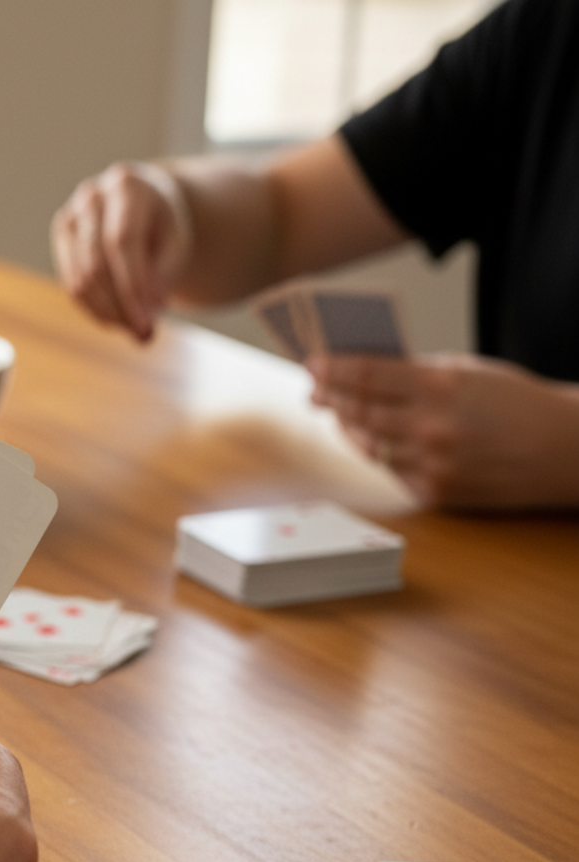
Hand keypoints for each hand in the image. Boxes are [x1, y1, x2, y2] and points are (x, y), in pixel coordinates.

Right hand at [52, 162, 192, 341]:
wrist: (142, 206)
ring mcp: (69, 217)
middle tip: (144, 335)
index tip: (147, 322)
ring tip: (134, 330)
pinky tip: (116, 319)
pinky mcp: (60, 241)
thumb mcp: (176, 245)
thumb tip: (145, 314)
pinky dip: (94, 309)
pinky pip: (71, 285)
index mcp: (126, 186)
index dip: (132, 285)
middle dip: (120, 307)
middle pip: (96, 263)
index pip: (121, 241)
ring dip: (107, 313)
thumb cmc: (162, 226)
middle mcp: (91, 197)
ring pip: (79, 279)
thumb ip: (162, 275)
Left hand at [307, 351, 578, 509]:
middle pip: (359, 410)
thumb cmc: (515, 403)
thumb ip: (416, 371)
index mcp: (439, 385)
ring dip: (349, 428)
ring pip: (369, 444)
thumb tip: (363, 369)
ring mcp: (431, 463)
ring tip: (339, 413)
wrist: (562, 449)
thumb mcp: (468, 371)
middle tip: (315, 390)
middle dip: (331, 398)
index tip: (312, 364)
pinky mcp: (435, 492)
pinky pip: (391, 470)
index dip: (332, 368)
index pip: (366, 374)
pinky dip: (380, 454)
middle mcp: (431, 426)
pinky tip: (372, 440)